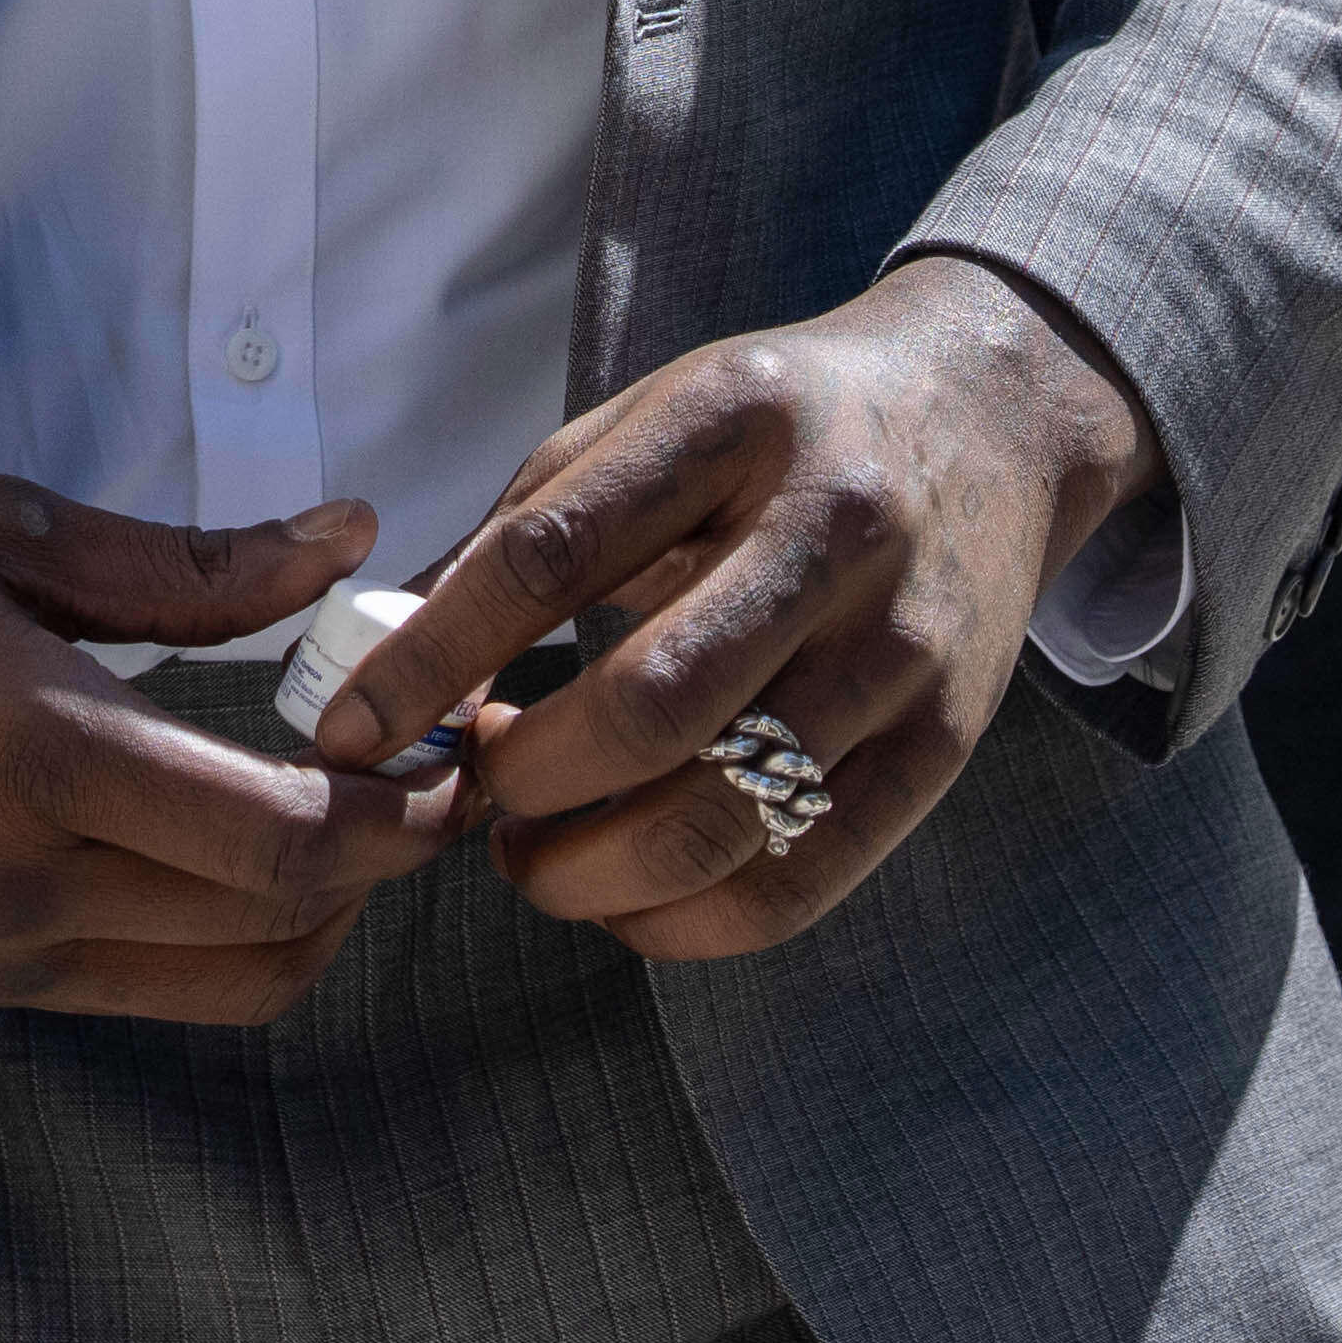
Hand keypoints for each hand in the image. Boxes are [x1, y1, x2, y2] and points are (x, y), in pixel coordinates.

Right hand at [0, 472, 469, 1018]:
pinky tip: (241, 845)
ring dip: (320, 917)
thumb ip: (196, 563)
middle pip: (276, 927)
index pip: (279, 841)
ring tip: (351, 819)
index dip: (397, 818)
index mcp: (27, 752)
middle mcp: (10, 883)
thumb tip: (354, 534)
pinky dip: (228, 933)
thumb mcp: (8, 533)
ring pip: (228, 983)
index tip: (453, 760)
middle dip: (386, 867)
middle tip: (434, 786)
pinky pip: (149, 987)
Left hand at [301, 253, 1160, 959]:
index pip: (550, 556)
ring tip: (533, 857)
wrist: (995, 418)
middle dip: (522, 782)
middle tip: (473, 796)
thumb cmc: (780, 429)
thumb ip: (522, 527)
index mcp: (733, 421)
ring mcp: (905, 646)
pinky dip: (684, 924)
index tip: (346, 733)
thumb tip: (381, 659)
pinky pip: (800, 881)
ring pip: (722, 815)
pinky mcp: (946, 745)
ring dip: (589, 872)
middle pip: (646, 706)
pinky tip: (625, 897)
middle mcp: (836, 529)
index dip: (430, 661)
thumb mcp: (650, 420)